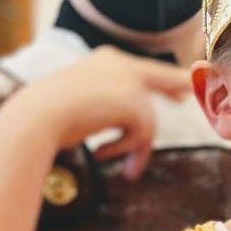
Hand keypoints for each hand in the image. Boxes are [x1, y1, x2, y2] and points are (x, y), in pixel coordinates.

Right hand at [15, 47, 192, 178]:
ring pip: (148, 122)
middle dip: (181, 88)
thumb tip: (127, 131)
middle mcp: (121, 63)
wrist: (38, 115)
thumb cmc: (47, 116)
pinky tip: (102, 153)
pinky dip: (126, 150)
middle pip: (164, 77)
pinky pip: (143, 134)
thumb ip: (105, 112)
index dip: (165, 82)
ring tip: (122, 168)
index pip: (142, 71)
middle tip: (192, 99)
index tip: (182, 92)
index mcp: (104, 61)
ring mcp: (130, 79)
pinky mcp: (136, 100)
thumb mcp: (78, 109)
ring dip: (135, 149)